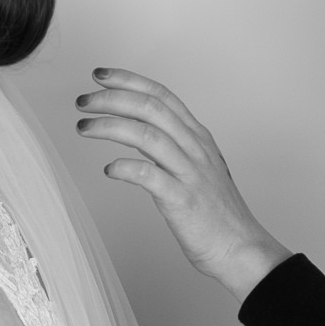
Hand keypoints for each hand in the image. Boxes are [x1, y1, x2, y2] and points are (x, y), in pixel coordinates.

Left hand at [74, 68, 292, 301]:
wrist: (240, 249)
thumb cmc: (215, 214)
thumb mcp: (196, 168)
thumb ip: (171, 147)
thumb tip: (137, 132)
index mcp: (197, 138)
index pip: (161, 95)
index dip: (129, 81)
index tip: (100, 75)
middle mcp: (195, 149)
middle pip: (150, 108)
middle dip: (112, 98)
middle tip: (83, 101)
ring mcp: (190, 173)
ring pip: (147, 135)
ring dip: (110, 126)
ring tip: (84, 127)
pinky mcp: (183, 200)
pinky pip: (149, 176)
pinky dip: (125, 168)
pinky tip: (109, 170)